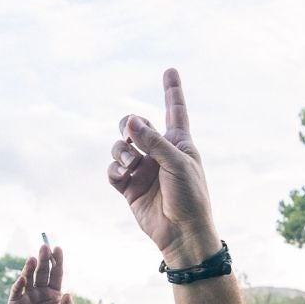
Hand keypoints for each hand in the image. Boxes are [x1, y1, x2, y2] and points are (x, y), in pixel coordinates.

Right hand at [8, 246, 74, 303]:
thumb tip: (68, 294)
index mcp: (54, 293)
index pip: (56, 273)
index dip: (57, 261)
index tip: (58, 248)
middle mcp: (40, 290)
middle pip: (42, 271)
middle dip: (44, 259)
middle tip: (44, 247)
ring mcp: (27, 295)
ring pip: (29, 277)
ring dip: (30, 268)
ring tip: (33, 258)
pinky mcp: (15, 302)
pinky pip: (17, 290)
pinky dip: (20, 284)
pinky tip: (24, 278)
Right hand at [109, 68, 216, 265]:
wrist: (182, 233)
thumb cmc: (190, 197)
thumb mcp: (177, 164)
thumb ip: (153, 141)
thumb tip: (130, 122)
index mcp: (179, 143)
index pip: (174, 110)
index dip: (172, 90)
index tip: (170, 70)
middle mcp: (159, 153)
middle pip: (135, 125)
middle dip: (128, 125)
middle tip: (131, 134)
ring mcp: (142, 170)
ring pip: (120, 147)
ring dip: (121, 150)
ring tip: (130, 163)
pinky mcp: (129, 187)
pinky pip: (114, 170)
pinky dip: (115, 169)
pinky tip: (122, 174)